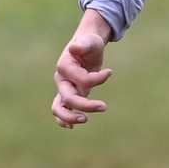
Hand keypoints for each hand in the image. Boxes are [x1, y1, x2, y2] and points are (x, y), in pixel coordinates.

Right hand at [52, 7, 114, 125]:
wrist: (86, 48)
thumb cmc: (89, 43)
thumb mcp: (89, 41)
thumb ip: (82, 44)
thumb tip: (74, 48)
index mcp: (64, 66)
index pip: (83, 81)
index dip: (98, 79)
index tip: (109, 72)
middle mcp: (61, 79)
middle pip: (69, 98)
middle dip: (85, 106)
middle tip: (104, 107)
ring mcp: (64, 89)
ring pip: (59, 108)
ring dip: (70, 117)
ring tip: (85, 119)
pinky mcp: (69, 95)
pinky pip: (62, 110)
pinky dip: (64, 120)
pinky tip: (72, 126)